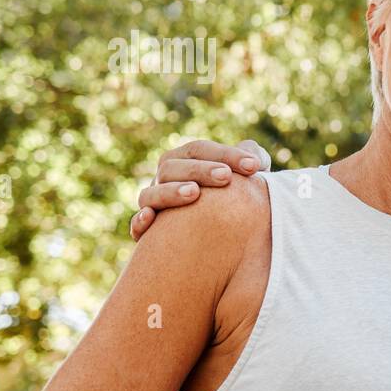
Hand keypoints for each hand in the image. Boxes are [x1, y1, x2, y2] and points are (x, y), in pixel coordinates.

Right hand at [129, 139, 270, 240]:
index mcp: (185, 161)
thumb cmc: (235, 201)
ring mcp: (153, 204)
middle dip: (201, 170)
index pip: (199, 150)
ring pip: (151, 193)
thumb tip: (254, 157)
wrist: (217, 241)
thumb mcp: (247, 181)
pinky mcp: (147, 232)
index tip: (254, 166)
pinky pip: (137, 225)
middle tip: (226, 177)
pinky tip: (151, 218)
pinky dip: (139, 221)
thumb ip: (254, 162)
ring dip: (170, 191)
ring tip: (194, 193)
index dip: (226, 154)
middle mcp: (165, 179)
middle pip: (173, 167)